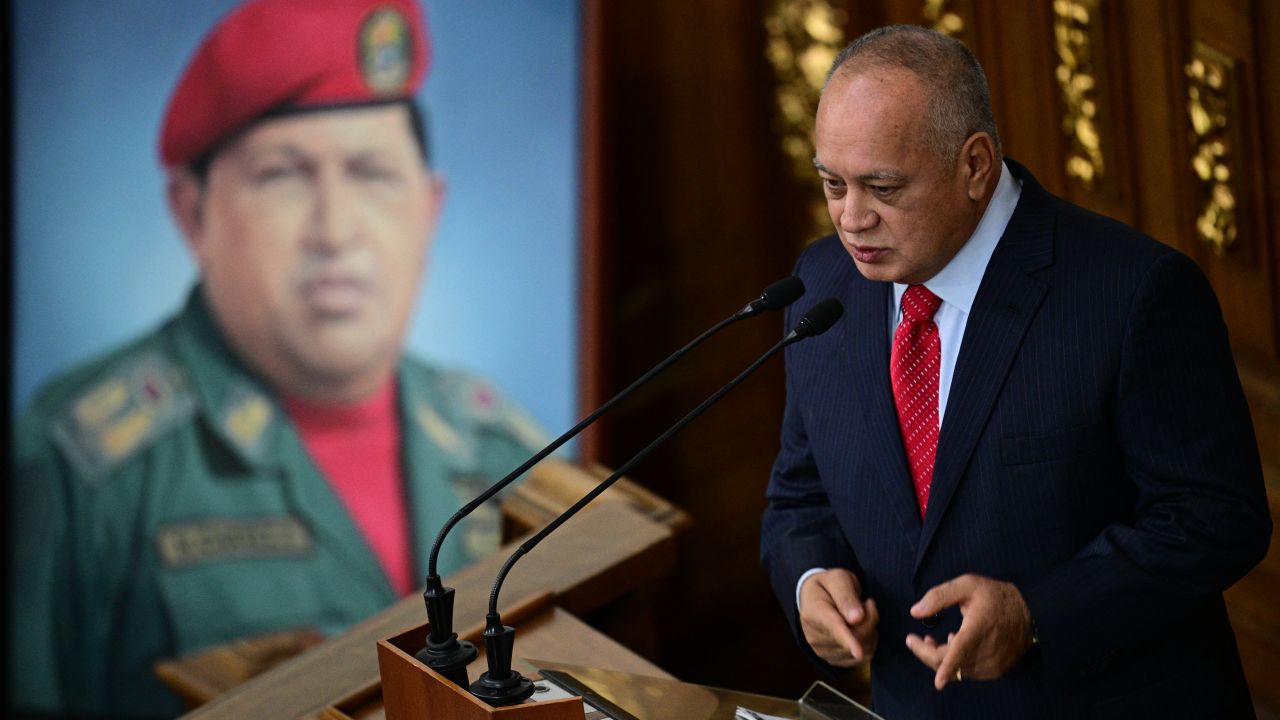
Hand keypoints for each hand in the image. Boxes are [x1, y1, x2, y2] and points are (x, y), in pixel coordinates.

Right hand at [798, 569, 878, 667]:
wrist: (813, 598)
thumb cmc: (828, 585)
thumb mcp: (838, 579)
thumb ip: (846, 596)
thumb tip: (857, 619)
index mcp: (813, 611)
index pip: (834, 627)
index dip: (847, 640)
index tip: (858, 653)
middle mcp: (814, 635)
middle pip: (855, 637)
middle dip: (870, 620)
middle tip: (868, 603)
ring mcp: (822, 650)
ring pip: (862, 649)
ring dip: (870, 632)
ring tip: (860, 616)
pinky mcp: (832, 659)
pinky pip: (862, 659)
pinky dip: (867, 644)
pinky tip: (860, 630)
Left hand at [905, 574, 1032, 689]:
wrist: (1031, 611)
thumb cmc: (995, 596)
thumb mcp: (967, 584)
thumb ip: (939, 596)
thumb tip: (915, 612)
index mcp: (978, 628)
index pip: (959, 653)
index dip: (947, 668)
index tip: (938, 682)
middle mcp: (987, 650)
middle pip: (949, 664)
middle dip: (926, 654)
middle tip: (914, 640)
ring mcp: (993, 664)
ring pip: (957, 671)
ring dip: (939, 659)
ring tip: (932, 640)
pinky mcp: (996, 670)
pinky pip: (968, 672)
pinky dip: (955, 664)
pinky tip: (954, 646)